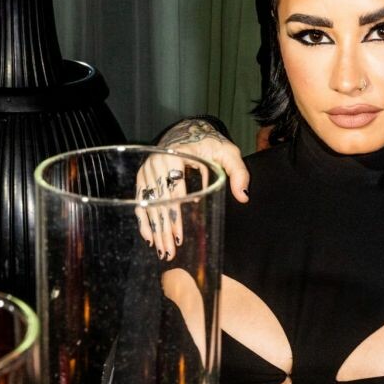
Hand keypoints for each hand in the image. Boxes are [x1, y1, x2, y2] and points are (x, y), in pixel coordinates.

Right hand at [135, 119, 249, 258]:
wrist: (189, 131)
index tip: (179, 236)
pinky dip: (143, 219)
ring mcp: (147, 169)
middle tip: (169, 252)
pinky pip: (140, 199)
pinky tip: (148, 237)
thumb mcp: (229, 153)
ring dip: (153, 229)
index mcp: (176, 155)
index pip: (174, 189)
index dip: (175, 214)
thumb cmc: (211, 144)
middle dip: (163, 229)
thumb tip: (243, 196)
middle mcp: (157, 161)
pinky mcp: (143, 176)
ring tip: (161, 250)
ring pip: (148, 203)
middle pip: (159, 200)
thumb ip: (238, 172)